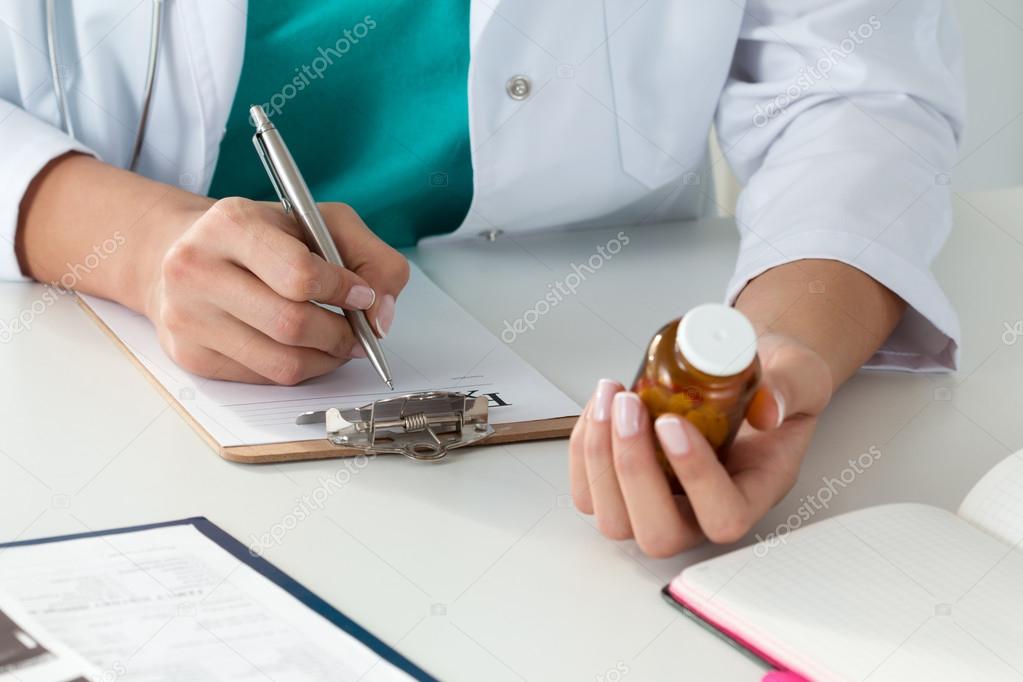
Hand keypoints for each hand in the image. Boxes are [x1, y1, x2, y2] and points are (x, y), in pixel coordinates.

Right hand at [144, 197, 408, 383]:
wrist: (186, 250)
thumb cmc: (264, 236)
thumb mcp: (322, 223)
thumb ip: (371, 258)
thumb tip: (381, 317)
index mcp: (231, 224)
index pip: (299, 274)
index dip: (343, 291)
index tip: (363, 295)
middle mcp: (197, 269)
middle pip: (291, 325)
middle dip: (341, 334)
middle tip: (359, 332)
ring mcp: (187, 317)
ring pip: (281, 363)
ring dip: (326, 359)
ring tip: (338, 342)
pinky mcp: (190, 355)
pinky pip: (264, 378)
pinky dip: (299, 369)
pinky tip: (305, 349)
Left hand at [569, 334, 831, 556]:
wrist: (739, 370)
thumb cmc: (771, 382)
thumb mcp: (799, 375)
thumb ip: (788, 389)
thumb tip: (767, 408)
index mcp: (752, 494)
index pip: (723, 516)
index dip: (695, 478)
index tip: (672, 422)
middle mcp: (700, 514)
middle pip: (657, 532)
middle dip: (633, 469)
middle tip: (629, 406)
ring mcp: (657, 507)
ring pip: (613, 518)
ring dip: (599, 457)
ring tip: (610, 396)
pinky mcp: (622, 490)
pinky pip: (588, 492)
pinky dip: (583, 448)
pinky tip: (599, 404)